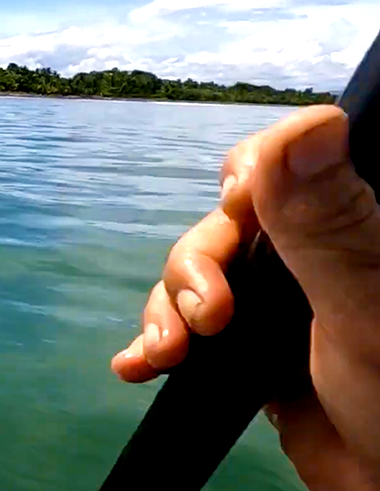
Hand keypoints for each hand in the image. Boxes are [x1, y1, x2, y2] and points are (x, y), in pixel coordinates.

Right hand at [111, 105, 379, 490]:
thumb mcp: (361, 309)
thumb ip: (327, 223)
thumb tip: (305, 124)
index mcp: (345, 225)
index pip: (280, 165)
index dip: (243, 179)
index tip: (234, 208)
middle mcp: (309, 253)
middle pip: (222, 229)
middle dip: (194, 270)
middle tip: (205, 322)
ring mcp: (276, 304)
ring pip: (196, 279)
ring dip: (165, 312)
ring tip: (160, 358)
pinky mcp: (249, 352)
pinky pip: (187, 332)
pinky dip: (151, 345)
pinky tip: (133, 366)